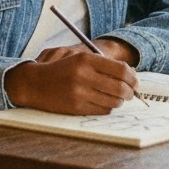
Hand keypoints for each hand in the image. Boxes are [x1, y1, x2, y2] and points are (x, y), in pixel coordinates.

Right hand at [5, 44, 138, 114]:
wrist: (33, 83)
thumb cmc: (59, 70)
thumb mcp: (78, 58)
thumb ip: (102, 64)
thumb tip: (129, 74)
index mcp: (86, 59)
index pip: (121, 69)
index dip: (132, 77)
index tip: (135, 81)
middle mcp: (83, 76)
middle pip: (120, 87)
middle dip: (130, 92)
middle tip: (131, 93)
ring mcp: (80, 93)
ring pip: (113, 101)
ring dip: (120, 101)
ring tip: (117, 98)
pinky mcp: (76, 107)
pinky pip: (102, 110)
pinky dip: (108, 107)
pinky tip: (104, 102)